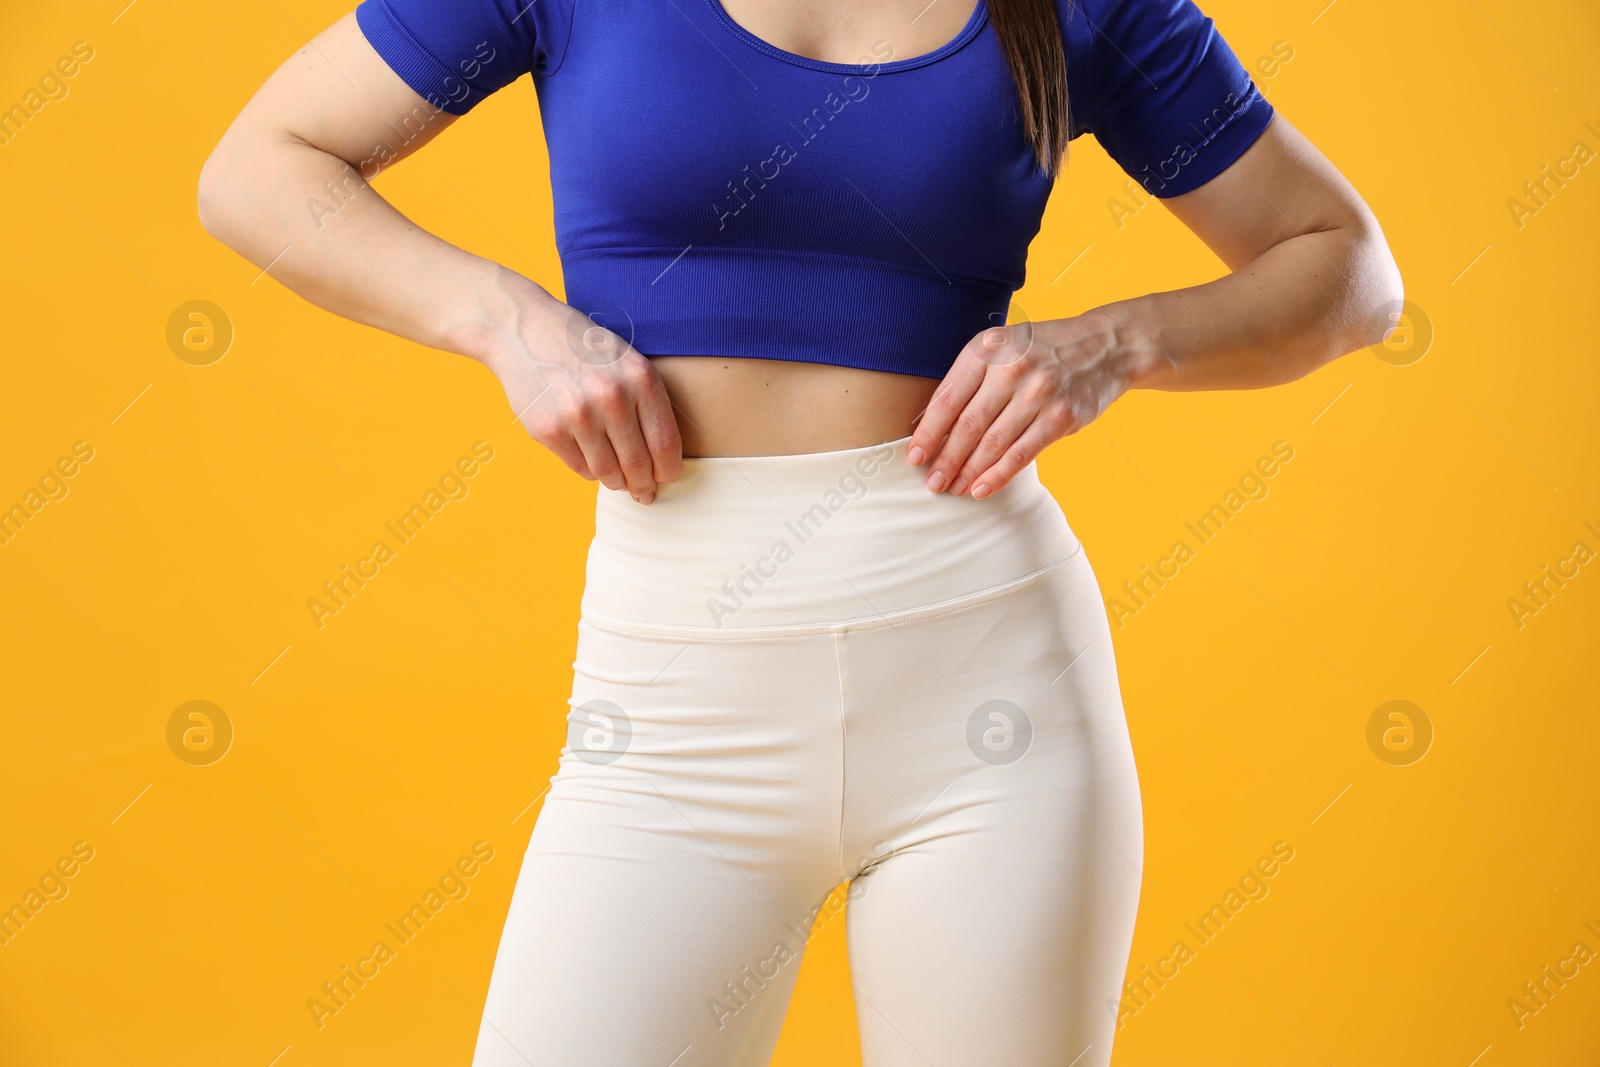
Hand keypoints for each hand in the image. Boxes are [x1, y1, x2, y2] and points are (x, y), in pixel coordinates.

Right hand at [484, 298, 682, 503]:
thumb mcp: (626, 360)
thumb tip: (660, 460)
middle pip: (638, 465)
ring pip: (608, 473)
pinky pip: (579, 468)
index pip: (665, 444)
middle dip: (644, 485)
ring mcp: (577, 416)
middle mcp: (611, 398)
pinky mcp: (548, 430)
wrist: (523, 329)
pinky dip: (589, 471)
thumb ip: (646, 402)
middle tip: (644, 492)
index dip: (668, 471)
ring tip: (619, 481)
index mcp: (640, 378)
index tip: (666, 478)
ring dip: (617, 482)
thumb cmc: (583, 349)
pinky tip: (590, 459)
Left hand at [906, 309, 1136, 498]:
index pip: (947, 398)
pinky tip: (980, 489)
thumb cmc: (1041, 350)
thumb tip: (930, 425)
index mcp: (988, 348)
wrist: (1106, 345)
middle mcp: (1011, 368)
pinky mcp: (1061, 416)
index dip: (928, 433)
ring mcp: (1038, 392)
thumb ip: (971, 378)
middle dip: (945, 460)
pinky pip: (1021, 454)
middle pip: (967, 426)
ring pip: (992, 444)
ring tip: (952, 488)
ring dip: (968, 472)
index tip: (914, 458)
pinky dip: (997, 476)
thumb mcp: (1003, 347)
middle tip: (931, 483)